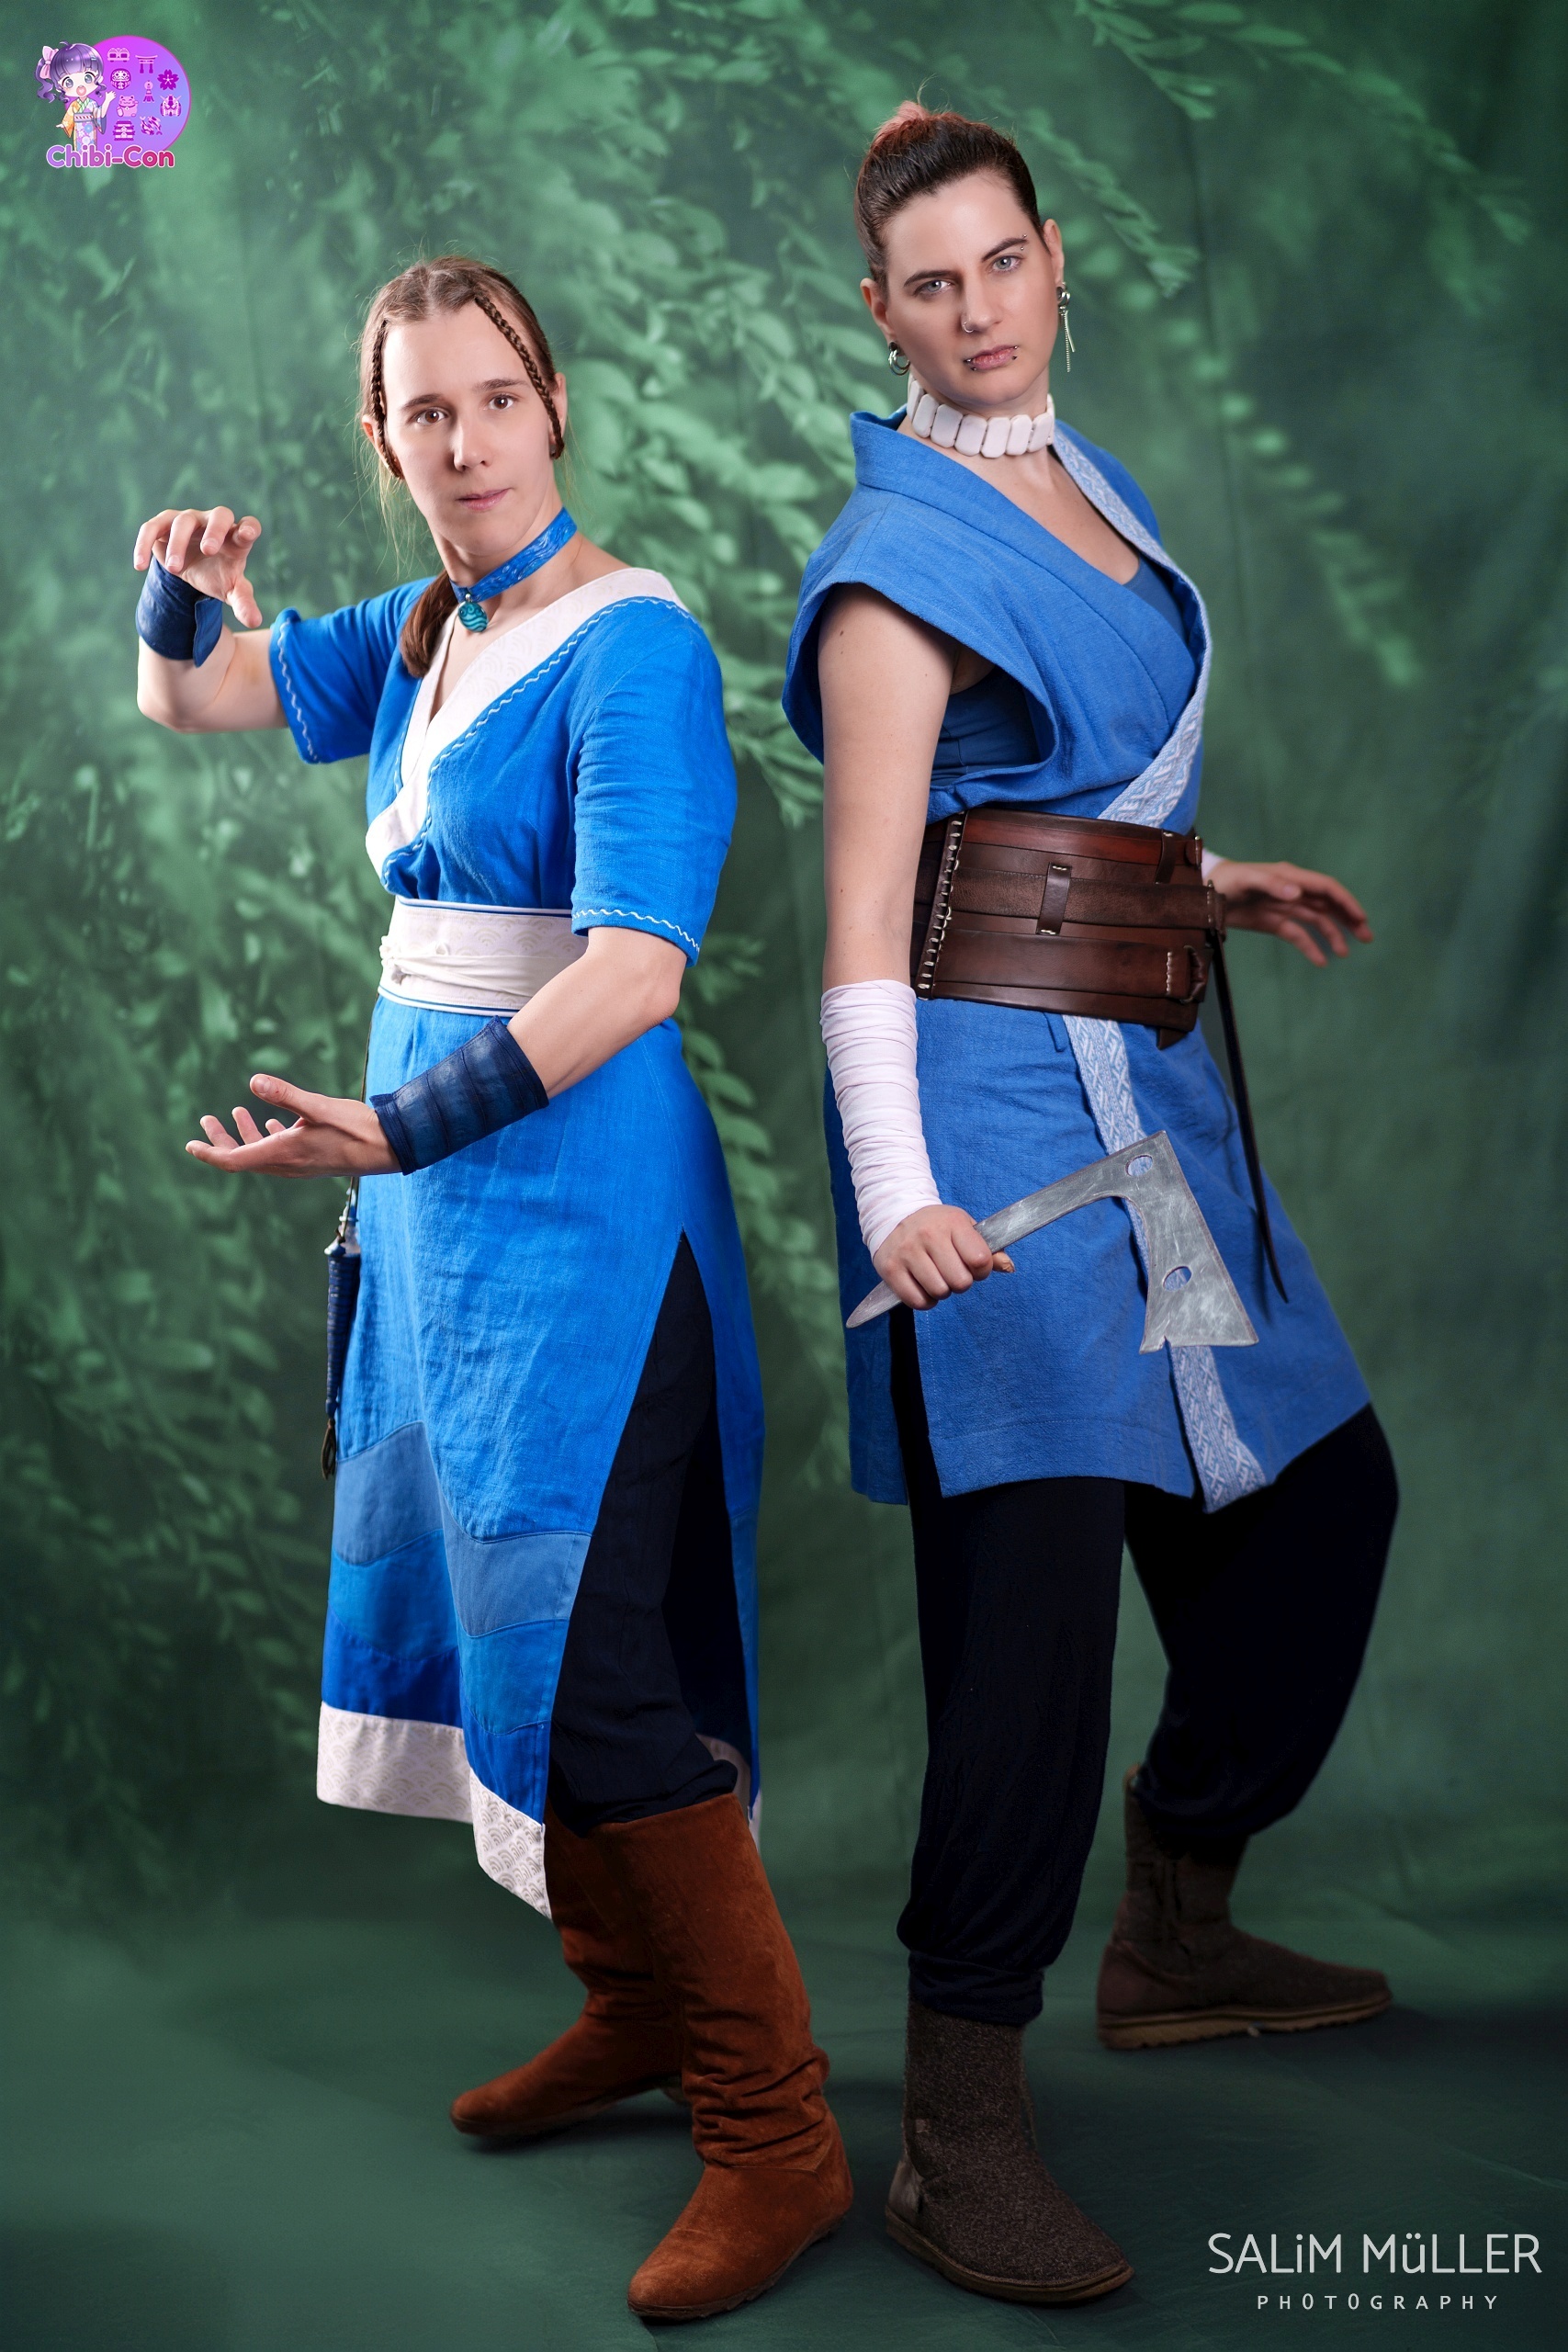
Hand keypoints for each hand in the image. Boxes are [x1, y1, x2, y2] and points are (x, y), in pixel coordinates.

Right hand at [134, 505, 263, 629]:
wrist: (192, 571)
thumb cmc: (217, 576)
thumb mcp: (231, 591)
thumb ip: (243, 603)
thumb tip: (254, 622)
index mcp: (236, 539)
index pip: (249, 526)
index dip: (249, 528)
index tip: (246, 535)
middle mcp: (214, 524)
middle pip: (220, 516)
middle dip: (215, 531)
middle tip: (208, 550)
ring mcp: (189, 521)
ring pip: (183, 522)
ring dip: (178, 544)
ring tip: (175, 570)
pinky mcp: (164, 524)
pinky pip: (152, 528)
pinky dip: (144, 545)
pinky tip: (140, 566)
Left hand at [185, 1075, 398, 1178]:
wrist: (391, 1147)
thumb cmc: (357, 1128)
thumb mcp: (319, 1107)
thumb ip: (286, 1095)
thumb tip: (254, 1081)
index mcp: (284, 1153)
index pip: (234, 1161)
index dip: (210, 1153)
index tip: (190, 1145)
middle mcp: (288, 1164)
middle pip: (242, 1158)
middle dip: (221, 1140)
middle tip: (206, 1120)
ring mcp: (300, 1163)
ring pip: (261, 1154)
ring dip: (243, 1135)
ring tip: (234, 1112)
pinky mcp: (311, 1158)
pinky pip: (279, 1153)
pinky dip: (266, 1138)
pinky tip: (268, 1125)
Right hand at [872, 1203, 1013, 1311]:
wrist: (893, 1214)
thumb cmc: (936, 1225)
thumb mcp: (964, 1228)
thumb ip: (989, 1249)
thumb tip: (1008, 1266)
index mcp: (953, 1223)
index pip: (980, 1260)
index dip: (982, 1270)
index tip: (974, 1266)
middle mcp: (928, 1235)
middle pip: (960, 1282)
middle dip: (961, 1283)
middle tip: (953, 1272)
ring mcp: (907, 1252)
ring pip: (939, 1292)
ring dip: (942, 1291)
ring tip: (937, 1277)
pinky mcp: (890, 1269)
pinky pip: (916, 1301)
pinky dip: (925, 1301)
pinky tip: (924, 1287)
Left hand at [1208, 860, 1372, 967]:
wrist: (1202, 894)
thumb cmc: (1225, 881)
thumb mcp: (1247, 880)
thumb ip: (1273, 884)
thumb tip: (1298, 893)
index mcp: (1291, 877)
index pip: (1326, 888)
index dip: (1345, 901)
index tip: (1361, 918)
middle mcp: (1292, 890)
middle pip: (1328, 905)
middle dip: (1348, 919)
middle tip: (1367, 936)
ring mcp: (1284, 907)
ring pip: (1317, 921)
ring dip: (1333, 935)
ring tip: (1346, 953)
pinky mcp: (1274, 922)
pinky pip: (1297, 935)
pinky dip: (1310, 947)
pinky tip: (1321, 961)